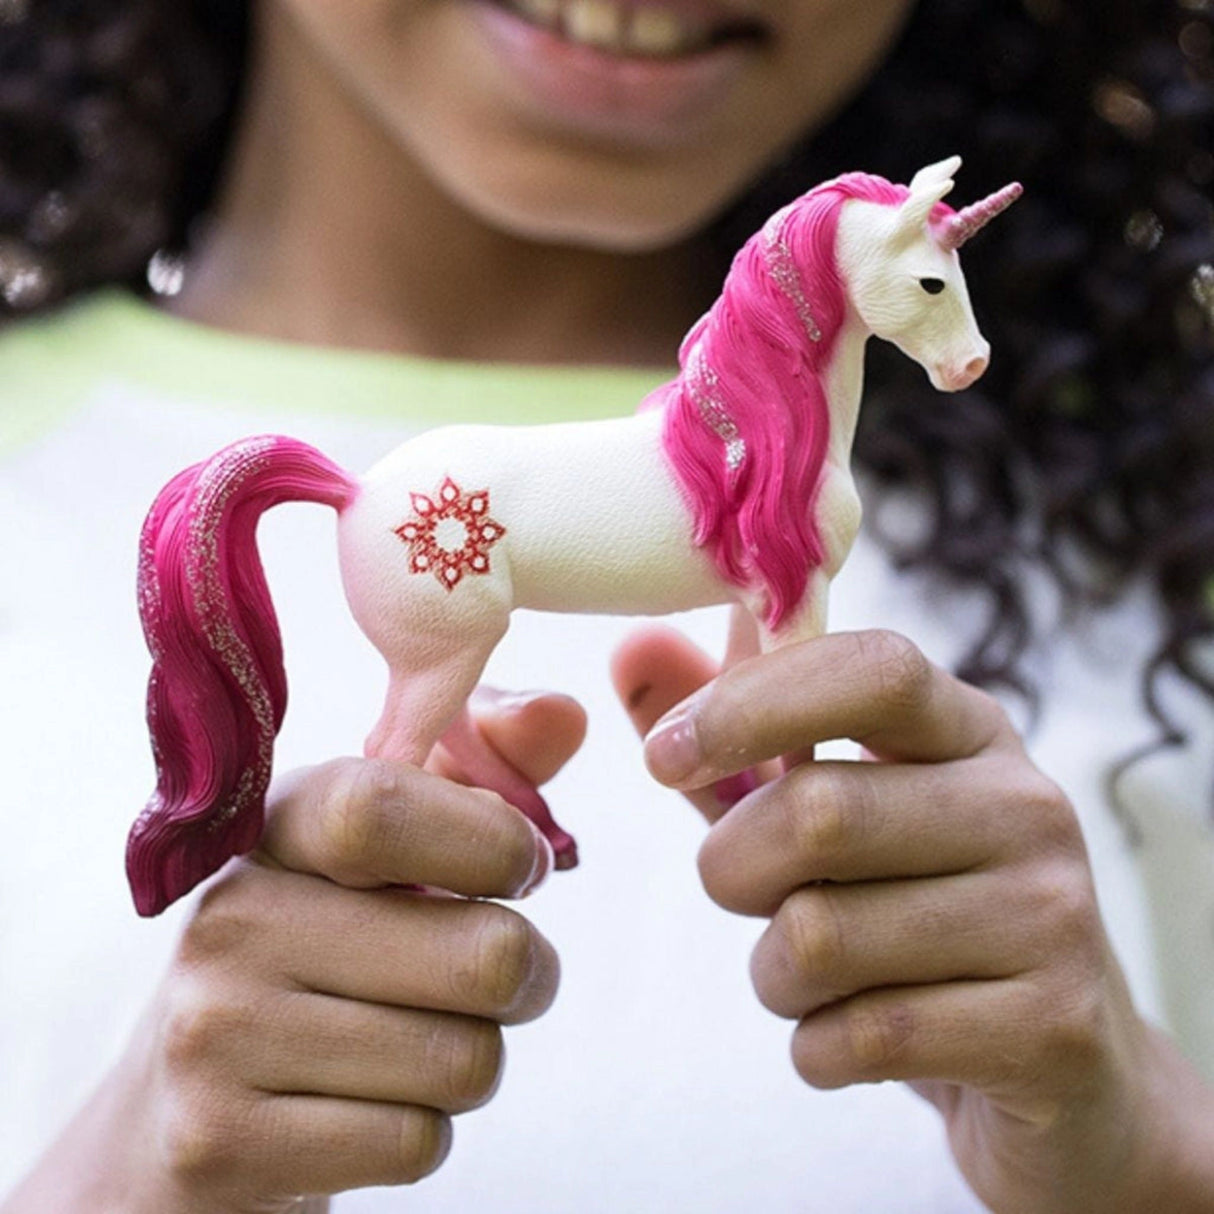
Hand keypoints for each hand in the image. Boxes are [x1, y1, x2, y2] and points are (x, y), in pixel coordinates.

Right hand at [4, 691, 583, 1213]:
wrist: (179, 1104)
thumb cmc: (330, 946)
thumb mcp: (394, 845)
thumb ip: (490, 767)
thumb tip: (566, 712)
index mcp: (278, 827)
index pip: (384, 807)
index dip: (493, 842)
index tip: (523, 870)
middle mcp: (232, 919)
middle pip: (483, 956)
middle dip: (526, 975)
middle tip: (498, 975)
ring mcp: (213, 1033)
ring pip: (465, 1061)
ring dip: (473, 1058)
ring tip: (415, 1040)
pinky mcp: (220, 1143)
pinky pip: (416, 1143)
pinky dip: (423, 1130)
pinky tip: (366, 1105)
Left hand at [614, 625, 1213, 1212]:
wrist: (1062, 1063)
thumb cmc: (913, 908)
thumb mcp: (834, 805)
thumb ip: (737, 734)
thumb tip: (632, 648)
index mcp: (970, 732)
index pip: (872, 671)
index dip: (749, 704)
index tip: (663, 759)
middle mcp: (1024, 805)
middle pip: (816, 813)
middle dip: (734, 870)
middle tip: (747, 896)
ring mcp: (1050, 915)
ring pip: (820, 936)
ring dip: (775, 973)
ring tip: (815, 976)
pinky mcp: (1049, 1027)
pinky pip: (860, 1036)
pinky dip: (817, 1047)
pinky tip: (854, 1036)